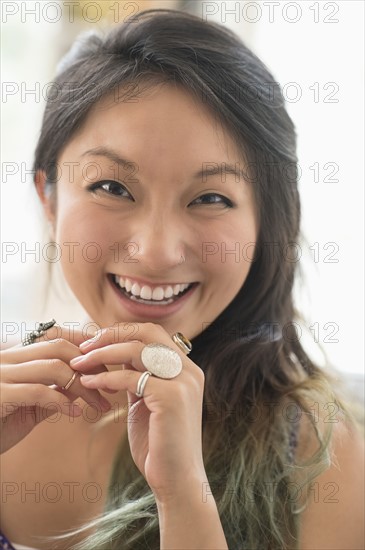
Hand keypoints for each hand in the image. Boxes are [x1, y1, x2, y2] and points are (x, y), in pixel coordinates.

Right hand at [0, 326, 110, 453]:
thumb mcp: (28, 407)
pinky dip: (62, 402)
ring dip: (83, 386)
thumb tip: (80, 388)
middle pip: (59, 348)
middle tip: (109, 386)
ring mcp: (1, 375)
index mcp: (15, 357)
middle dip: (90, 365)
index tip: (107, 366)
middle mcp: (8, 359)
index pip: (56, 338)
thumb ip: (51, 394)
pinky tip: (75, 414)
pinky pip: (38, 392)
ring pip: (53, 367)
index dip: (85, 347)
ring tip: (98, 404)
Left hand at [70, 322, 205, 500]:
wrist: (176, 480)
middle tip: (85, 346)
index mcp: (185, 368)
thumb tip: (113, 355)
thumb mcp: (147, 401)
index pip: (153, 333)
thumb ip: (139, 377)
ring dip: (103, 354)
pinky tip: (88, 383)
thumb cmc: (159, 444)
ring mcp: (182, 382)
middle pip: (148, 332)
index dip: (122, 332)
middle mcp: (188, 370)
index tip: (95, 342)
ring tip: (79, 363)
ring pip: (137, 351)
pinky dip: (106, 378)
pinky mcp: (171, 398)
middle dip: (112, 335)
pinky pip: (131, 378)